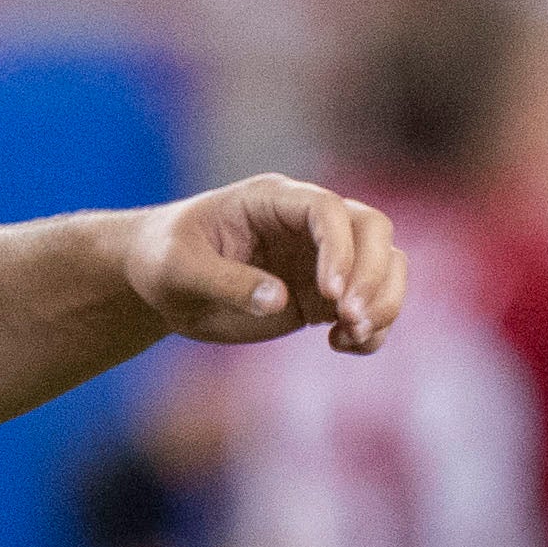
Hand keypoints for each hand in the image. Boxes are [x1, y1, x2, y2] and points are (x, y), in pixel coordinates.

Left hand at [119, 177, 404, 355]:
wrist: (162, 284)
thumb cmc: (162, 261)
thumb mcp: (177, 269)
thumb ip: (224, 281)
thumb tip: (279, 300)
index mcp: (272, 200)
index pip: (327, 209)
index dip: (339, 247)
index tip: (328, 293)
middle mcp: (305, 223)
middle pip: (372, 230)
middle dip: (373, 275)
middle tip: (350, 319)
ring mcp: (320, 257)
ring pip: (385, 264)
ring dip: (384, 301)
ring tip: (354, 335)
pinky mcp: (322, 294)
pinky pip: (370, 304)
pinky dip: (373, 327)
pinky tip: (344, 346)